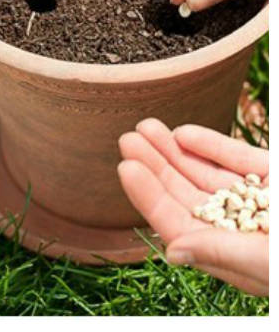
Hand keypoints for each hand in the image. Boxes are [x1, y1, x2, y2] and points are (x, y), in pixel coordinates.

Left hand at [118, 119, 268, 295]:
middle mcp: (237, 229)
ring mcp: (254, 201)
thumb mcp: (265, 263)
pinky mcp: (271, 176)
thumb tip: (173, 250)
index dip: (150, 197)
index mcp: (231, 258)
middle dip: (155, 168)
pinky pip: (237, 159)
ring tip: (145, 127)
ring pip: (205, 173)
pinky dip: (210, 145)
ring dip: (175, 150)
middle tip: (126, 140)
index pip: (178, 225)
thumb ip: (221, 253)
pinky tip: (183, 133)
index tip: (126, 168)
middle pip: (185, 194)